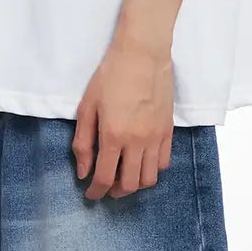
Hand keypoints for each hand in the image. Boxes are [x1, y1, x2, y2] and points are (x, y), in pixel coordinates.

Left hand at [72, 35, 173, 198]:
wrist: (142, 55)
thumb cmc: (110, 77)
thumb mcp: (87, 107)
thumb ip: (83, 142)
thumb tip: (83, 172)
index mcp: (113, 136)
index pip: (103, 178)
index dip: (95, 192)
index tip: (90, 195)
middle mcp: (137, 142)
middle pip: (129, 185)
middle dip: (114, 192)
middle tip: (106, 187)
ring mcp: (156, 137)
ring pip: (149, 178)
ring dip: (135, 184)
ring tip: (124, 176)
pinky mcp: (168, 130)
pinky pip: (164, 163)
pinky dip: (152, 170)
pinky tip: (141, 162)